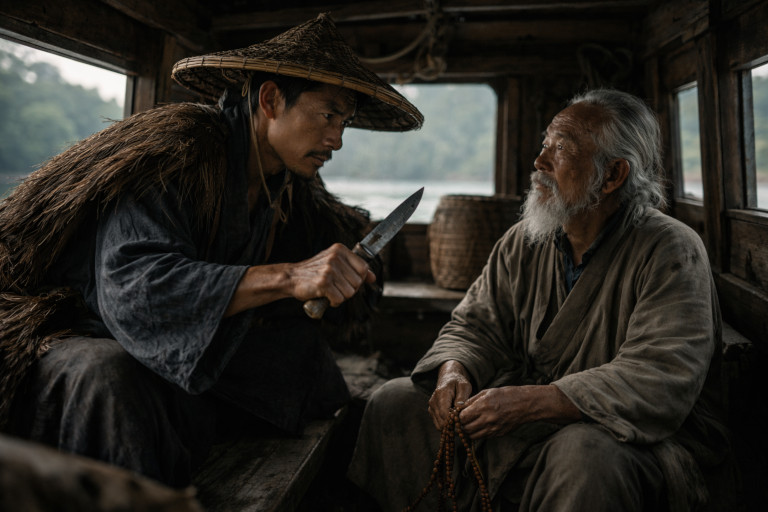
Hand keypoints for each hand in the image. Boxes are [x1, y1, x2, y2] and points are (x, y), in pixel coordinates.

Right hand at [224, 243, 375, 316]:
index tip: (347, 281)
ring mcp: (329, 269)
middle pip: (358, 283)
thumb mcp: (336, 264)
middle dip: (349, 290)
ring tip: (329, 290)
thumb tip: (373, 277)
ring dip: (340, 296)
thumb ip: (355, 268)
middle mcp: (335, 257)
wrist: (291, 278)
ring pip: (350, 293)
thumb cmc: (314, 272)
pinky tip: (325, 296)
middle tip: (335, 287)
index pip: (364, 268)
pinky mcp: (323, 283)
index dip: (358, 279)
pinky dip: (333, 302)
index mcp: (340, 250)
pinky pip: (339, 300)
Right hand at [428, 361, 472, 429]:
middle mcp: (433, 402)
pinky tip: (454, 421)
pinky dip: (446, 426)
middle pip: (441, 422)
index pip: (444, 414)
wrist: (448, 378)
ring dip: (450, 427)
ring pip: (439, 426)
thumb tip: (459, 410)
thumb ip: (462, 398)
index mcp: (441, 394)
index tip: (464, 424)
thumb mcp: (464, 386)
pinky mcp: (431, 411)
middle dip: (453, 427)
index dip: (454, 422)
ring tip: (460, 423)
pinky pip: (438, 425)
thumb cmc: (458, 382)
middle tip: (464, 426)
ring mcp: (431, 407)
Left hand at [458, 385, 581, 439]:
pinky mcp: (498, 434)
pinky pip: (482, 437)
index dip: (457, 417)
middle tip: (459, 421)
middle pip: (465, 429)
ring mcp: (494, 428)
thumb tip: (458, 407)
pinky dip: (477, 433)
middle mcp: (488, 419)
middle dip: (460, 426)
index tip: (455, 415)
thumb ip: (471, 401)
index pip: (462, 418)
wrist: (525, 404)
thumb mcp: (487, 392)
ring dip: (467, 431)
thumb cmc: (506, 395)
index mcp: (483, 406)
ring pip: (472, 436)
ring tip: (468, 424)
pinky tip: (478, 426)